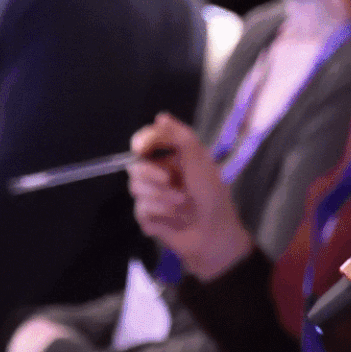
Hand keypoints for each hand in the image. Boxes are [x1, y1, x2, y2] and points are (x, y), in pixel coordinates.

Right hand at [129, 113, 253, 280]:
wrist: (214, 235)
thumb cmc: (212, 196)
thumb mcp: (201, 162)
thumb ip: (181, 138)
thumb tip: (160, 116)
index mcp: (175, 159)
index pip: (148, 142)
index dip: (142, 141)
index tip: (141, 147)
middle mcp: (161, 175)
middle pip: (136, 165)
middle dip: (151, 173)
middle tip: (169, 180)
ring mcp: (153, 197)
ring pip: (135, 188)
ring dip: (160, 196)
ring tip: (182, 204)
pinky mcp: (148, 218)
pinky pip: (140, 209)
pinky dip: (158, 213)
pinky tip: (173, 220)